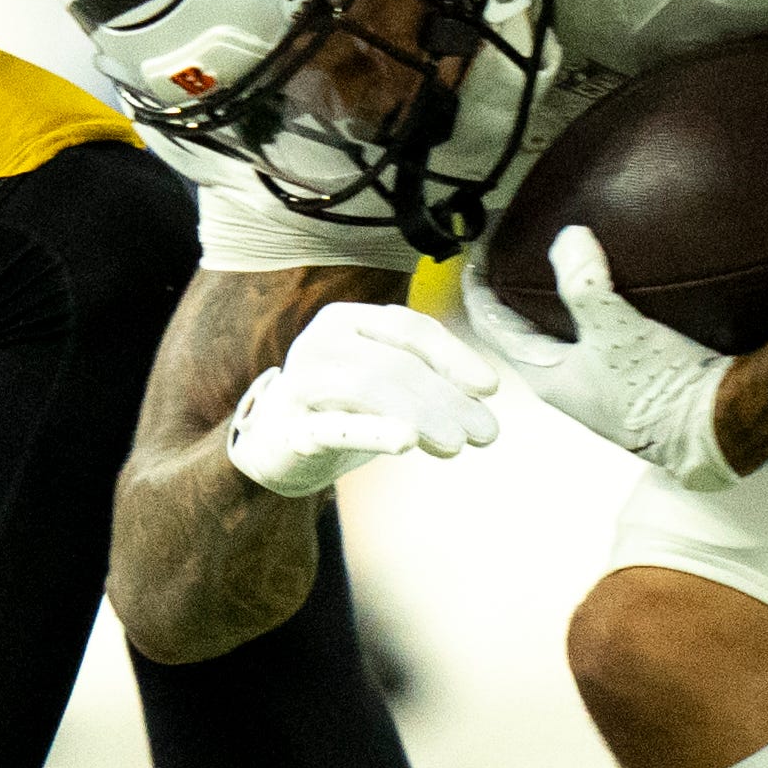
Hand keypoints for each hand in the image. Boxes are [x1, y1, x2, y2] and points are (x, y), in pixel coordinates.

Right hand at [223, 298, 500, 496]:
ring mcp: (300, 383)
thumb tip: (483, 396)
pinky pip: (335, 427)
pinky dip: (373, 431)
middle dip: (448, 397)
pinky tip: (406, 442)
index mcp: (346, 319)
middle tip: (487, 432)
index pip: (410, 329)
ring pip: (371, 389)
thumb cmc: (342, 406)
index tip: (491, 388)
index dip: (455, 357)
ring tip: (458, 445)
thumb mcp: (383, 381)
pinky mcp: (289, 429)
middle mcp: (320, 341)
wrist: (275, 447)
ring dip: (423, 415)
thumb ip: (426, 378)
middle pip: (397, 363)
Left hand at [467, 226, 738, 494]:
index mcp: (545, 374)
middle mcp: (564, 379)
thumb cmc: (661, 390)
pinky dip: (591, 301)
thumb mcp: (618, 330)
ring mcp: (595, 379)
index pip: (490, 322)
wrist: (717, 426)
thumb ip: (585, 283)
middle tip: (517, 241)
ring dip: (553, 293)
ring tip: (564, 251)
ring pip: (557, 328)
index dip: (479, 282)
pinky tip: (614, 278)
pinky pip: (594, 329)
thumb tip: (568, 237)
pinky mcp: (626, 373)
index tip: (479, 242)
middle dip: (514, 284)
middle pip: (520, 325)